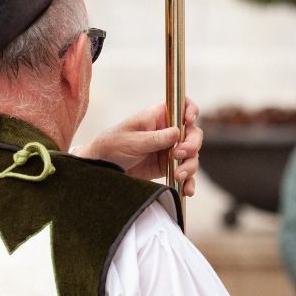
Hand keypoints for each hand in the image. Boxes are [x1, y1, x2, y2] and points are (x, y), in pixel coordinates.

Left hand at [81, 98, 202, 195]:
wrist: (103, 167)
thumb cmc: (112, 145)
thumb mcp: (131, 140)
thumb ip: (154, 138)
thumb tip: (177, 132)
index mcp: (157, 117)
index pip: (181, 105)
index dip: (190, 110)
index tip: (189, 120)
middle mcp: (167, 131)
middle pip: (192, 133)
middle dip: (192, 144)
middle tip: (180, 154)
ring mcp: (169, 149)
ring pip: (191, 155)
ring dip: (190, 166)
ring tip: (179, 176)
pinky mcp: (168, 166)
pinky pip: (185, 172)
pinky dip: (188, 181)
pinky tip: (187, 189)